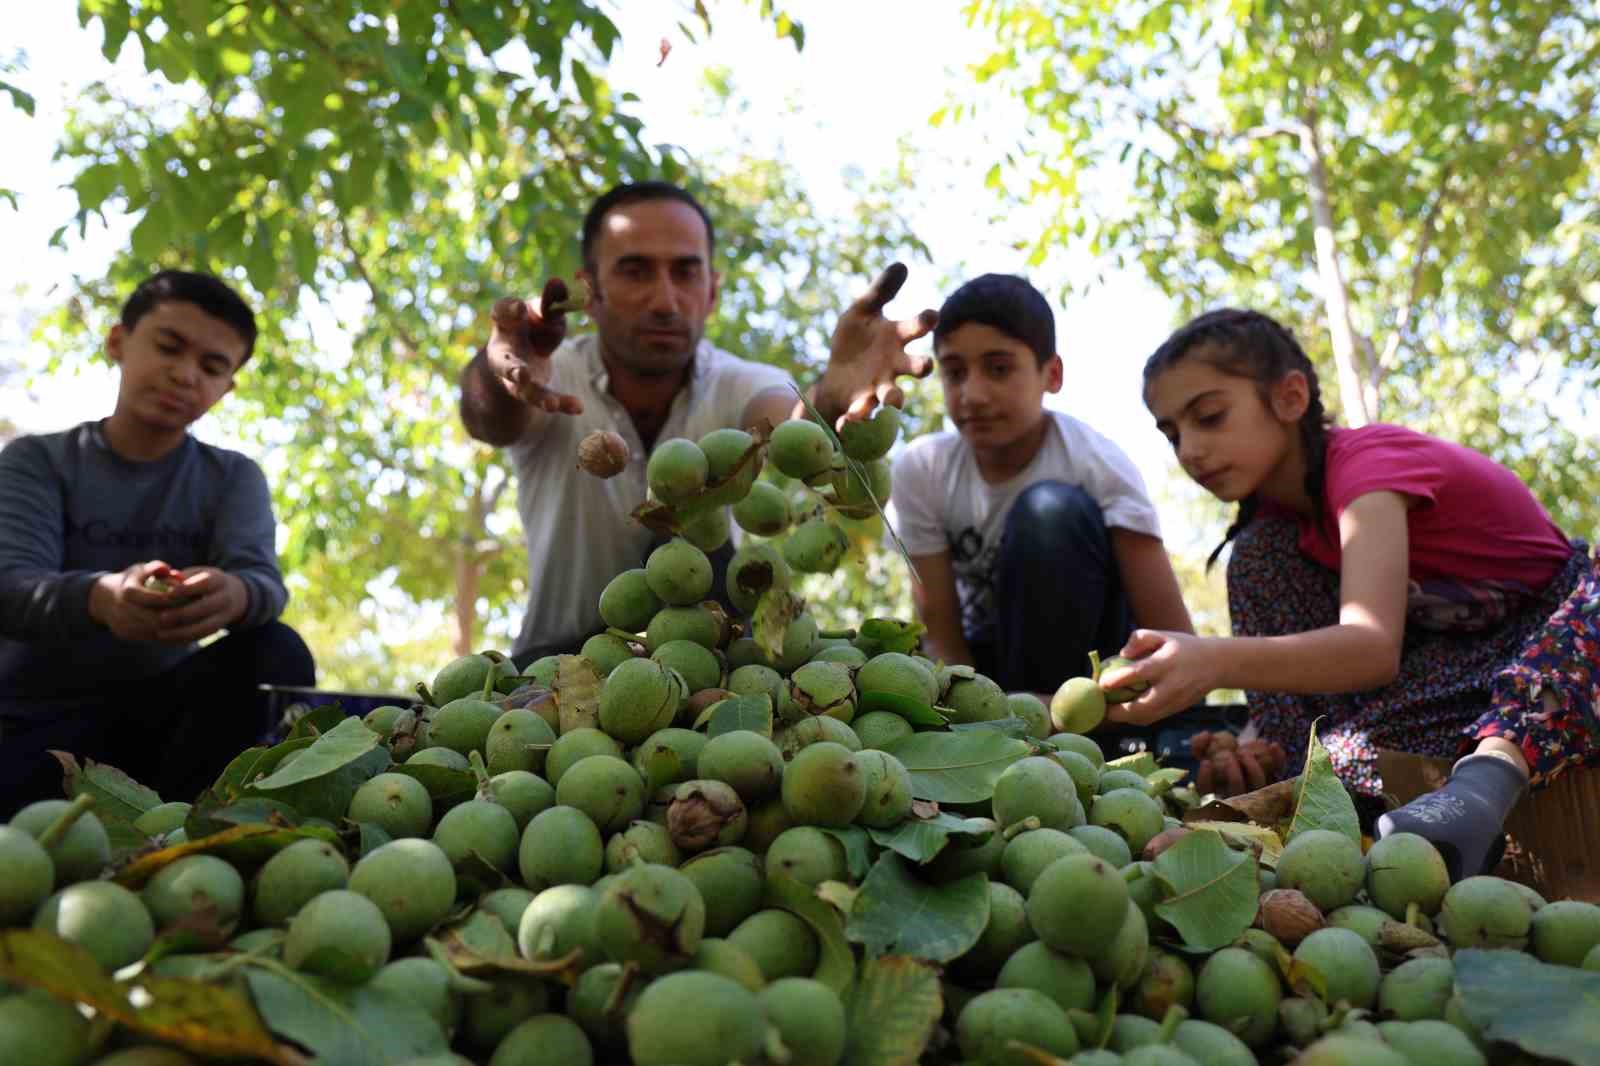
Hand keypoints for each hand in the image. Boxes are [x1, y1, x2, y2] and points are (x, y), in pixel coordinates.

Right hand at [89, 560, 181, 640]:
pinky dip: (165, 636)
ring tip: (190, 624)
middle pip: (155, 619)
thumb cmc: (132, 580)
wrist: (105, 598)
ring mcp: (122, 624)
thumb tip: (172, 572)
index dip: (173, 600)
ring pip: (153, 631)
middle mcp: (122, 609)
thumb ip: (156, 568)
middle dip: (175, 617)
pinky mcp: (125, 635)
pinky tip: (181, 631)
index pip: (154, 599)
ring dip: (172, 629)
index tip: (189, 598)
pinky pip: (148, 638)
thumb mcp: (141, 569)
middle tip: (193, 615)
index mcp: (127, 592)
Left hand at [153, 567, 248, 643]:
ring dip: (181, 632)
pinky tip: (167, 639)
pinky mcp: (218, 628)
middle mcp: (225, 598)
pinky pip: (201, 636)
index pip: (205, 583)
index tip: (168, 594)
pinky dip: (183, 639)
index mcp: (219, 580)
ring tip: (160, 633)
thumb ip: (179, 577)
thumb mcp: (195, 573)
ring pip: (204, 627)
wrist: (231, 595)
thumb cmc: (203, 581)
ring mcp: (224, 615)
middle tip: (161, 618)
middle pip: (206, 607)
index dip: (187, 589)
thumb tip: (161, 580)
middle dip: (182, 613)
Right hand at [486, 278, 584, 415]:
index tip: (521, 307)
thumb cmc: (533, 328)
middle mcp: (505, 354)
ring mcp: (517, 377)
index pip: (501, 315)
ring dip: (539, 397)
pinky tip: (578, 407)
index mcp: (504, 326)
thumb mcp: (542, 313)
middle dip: (512, 370)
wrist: (522, 357)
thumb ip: (552, 302)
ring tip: (551, 405)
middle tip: (520, 374)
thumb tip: (565, 281)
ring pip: (525, 391)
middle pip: (504, 364)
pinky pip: (548, 399)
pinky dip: (564, 404)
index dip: (509, 311)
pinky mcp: (533, 392)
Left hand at [806, 263, 936, 429]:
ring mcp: (881, 387)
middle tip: (926, 366)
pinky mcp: (862, 404)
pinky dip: (857, 418)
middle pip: (916, 367)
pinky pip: (863, 414)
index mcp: (898, 338)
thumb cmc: (856, 338)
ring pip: (894, 397)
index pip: (917, 327)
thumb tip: (901, 263)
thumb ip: (881, 290)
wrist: (838, 372)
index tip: (932, 315)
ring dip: (893, 399)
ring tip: (890, 402)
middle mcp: (896, 365)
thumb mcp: (862, 309)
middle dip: (922, 366)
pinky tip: (847, 421)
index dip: (925, 321)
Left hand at [1101, 629, 1222, 726]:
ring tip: (1108, 711)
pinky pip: (1152, 719)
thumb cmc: (1184, 647)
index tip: (1101, 683)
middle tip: (1101, 707)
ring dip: (1124, 718)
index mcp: (1166, 664)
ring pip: (1146, 717)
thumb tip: (1121, 654)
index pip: (1138, 674)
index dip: (1117, 680)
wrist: (1216, 664)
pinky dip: (1135, 718)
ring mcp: (1175, 701)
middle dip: (1118, 711)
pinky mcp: (1177, 710)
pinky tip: (1123, 713)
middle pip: (1142, 707)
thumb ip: (1140, 639)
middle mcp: (1171, 686)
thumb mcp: (1164, 635)